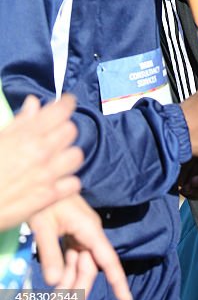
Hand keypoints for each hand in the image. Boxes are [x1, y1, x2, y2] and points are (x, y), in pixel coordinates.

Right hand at [0, 94, 82, 231]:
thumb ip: (19, 121)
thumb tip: (33, 103)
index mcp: (27, 134)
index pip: (62, 110)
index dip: (66, 103)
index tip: (65, 103)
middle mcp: (42, 152)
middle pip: (71, 131)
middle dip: (64, 129)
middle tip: (54, 134)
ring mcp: (48, 175)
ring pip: (76, 155)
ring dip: (68, 155)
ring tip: (57, 158)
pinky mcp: (49, 197)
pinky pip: (74, 183)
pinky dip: (68, 181)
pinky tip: (57, 180)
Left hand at [29, 195, 131, 299]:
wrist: (44, 174)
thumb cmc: (47, 197)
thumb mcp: (44, 226)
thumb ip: (51, 254)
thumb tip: (54, 284)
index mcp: (89, 229)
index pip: (107, 259)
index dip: (117, 280)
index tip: (127, 299)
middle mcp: (88, 233)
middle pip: (89, 268)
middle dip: (80, 293)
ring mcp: (79, 233)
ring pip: (78, 266)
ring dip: (69, 286)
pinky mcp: (71, 233)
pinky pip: (70, 258)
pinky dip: (63, 274)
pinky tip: (55, 288)